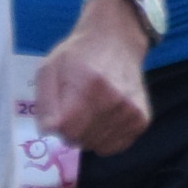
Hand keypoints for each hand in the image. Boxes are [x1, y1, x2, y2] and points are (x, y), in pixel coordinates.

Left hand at [33, 7, 154, 154]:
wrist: (116, 41)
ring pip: (98, 146)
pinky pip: (116, 146)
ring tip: (92, 109)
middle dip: (73, 131)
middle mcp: (113, 100)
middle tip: (76, 108)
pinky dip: (106, 137)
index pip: (68, 131)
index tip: (61, 112)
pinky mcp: (142, 119)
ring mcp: (130, 111)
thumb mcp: (49, 69)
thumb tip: (49, 132)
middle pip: (82, 140)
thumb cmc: (77, 56)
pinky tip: (105, 117)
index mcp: (87, 86)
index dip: (59, 126)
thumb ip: (45, 103)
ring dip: (90, 134)